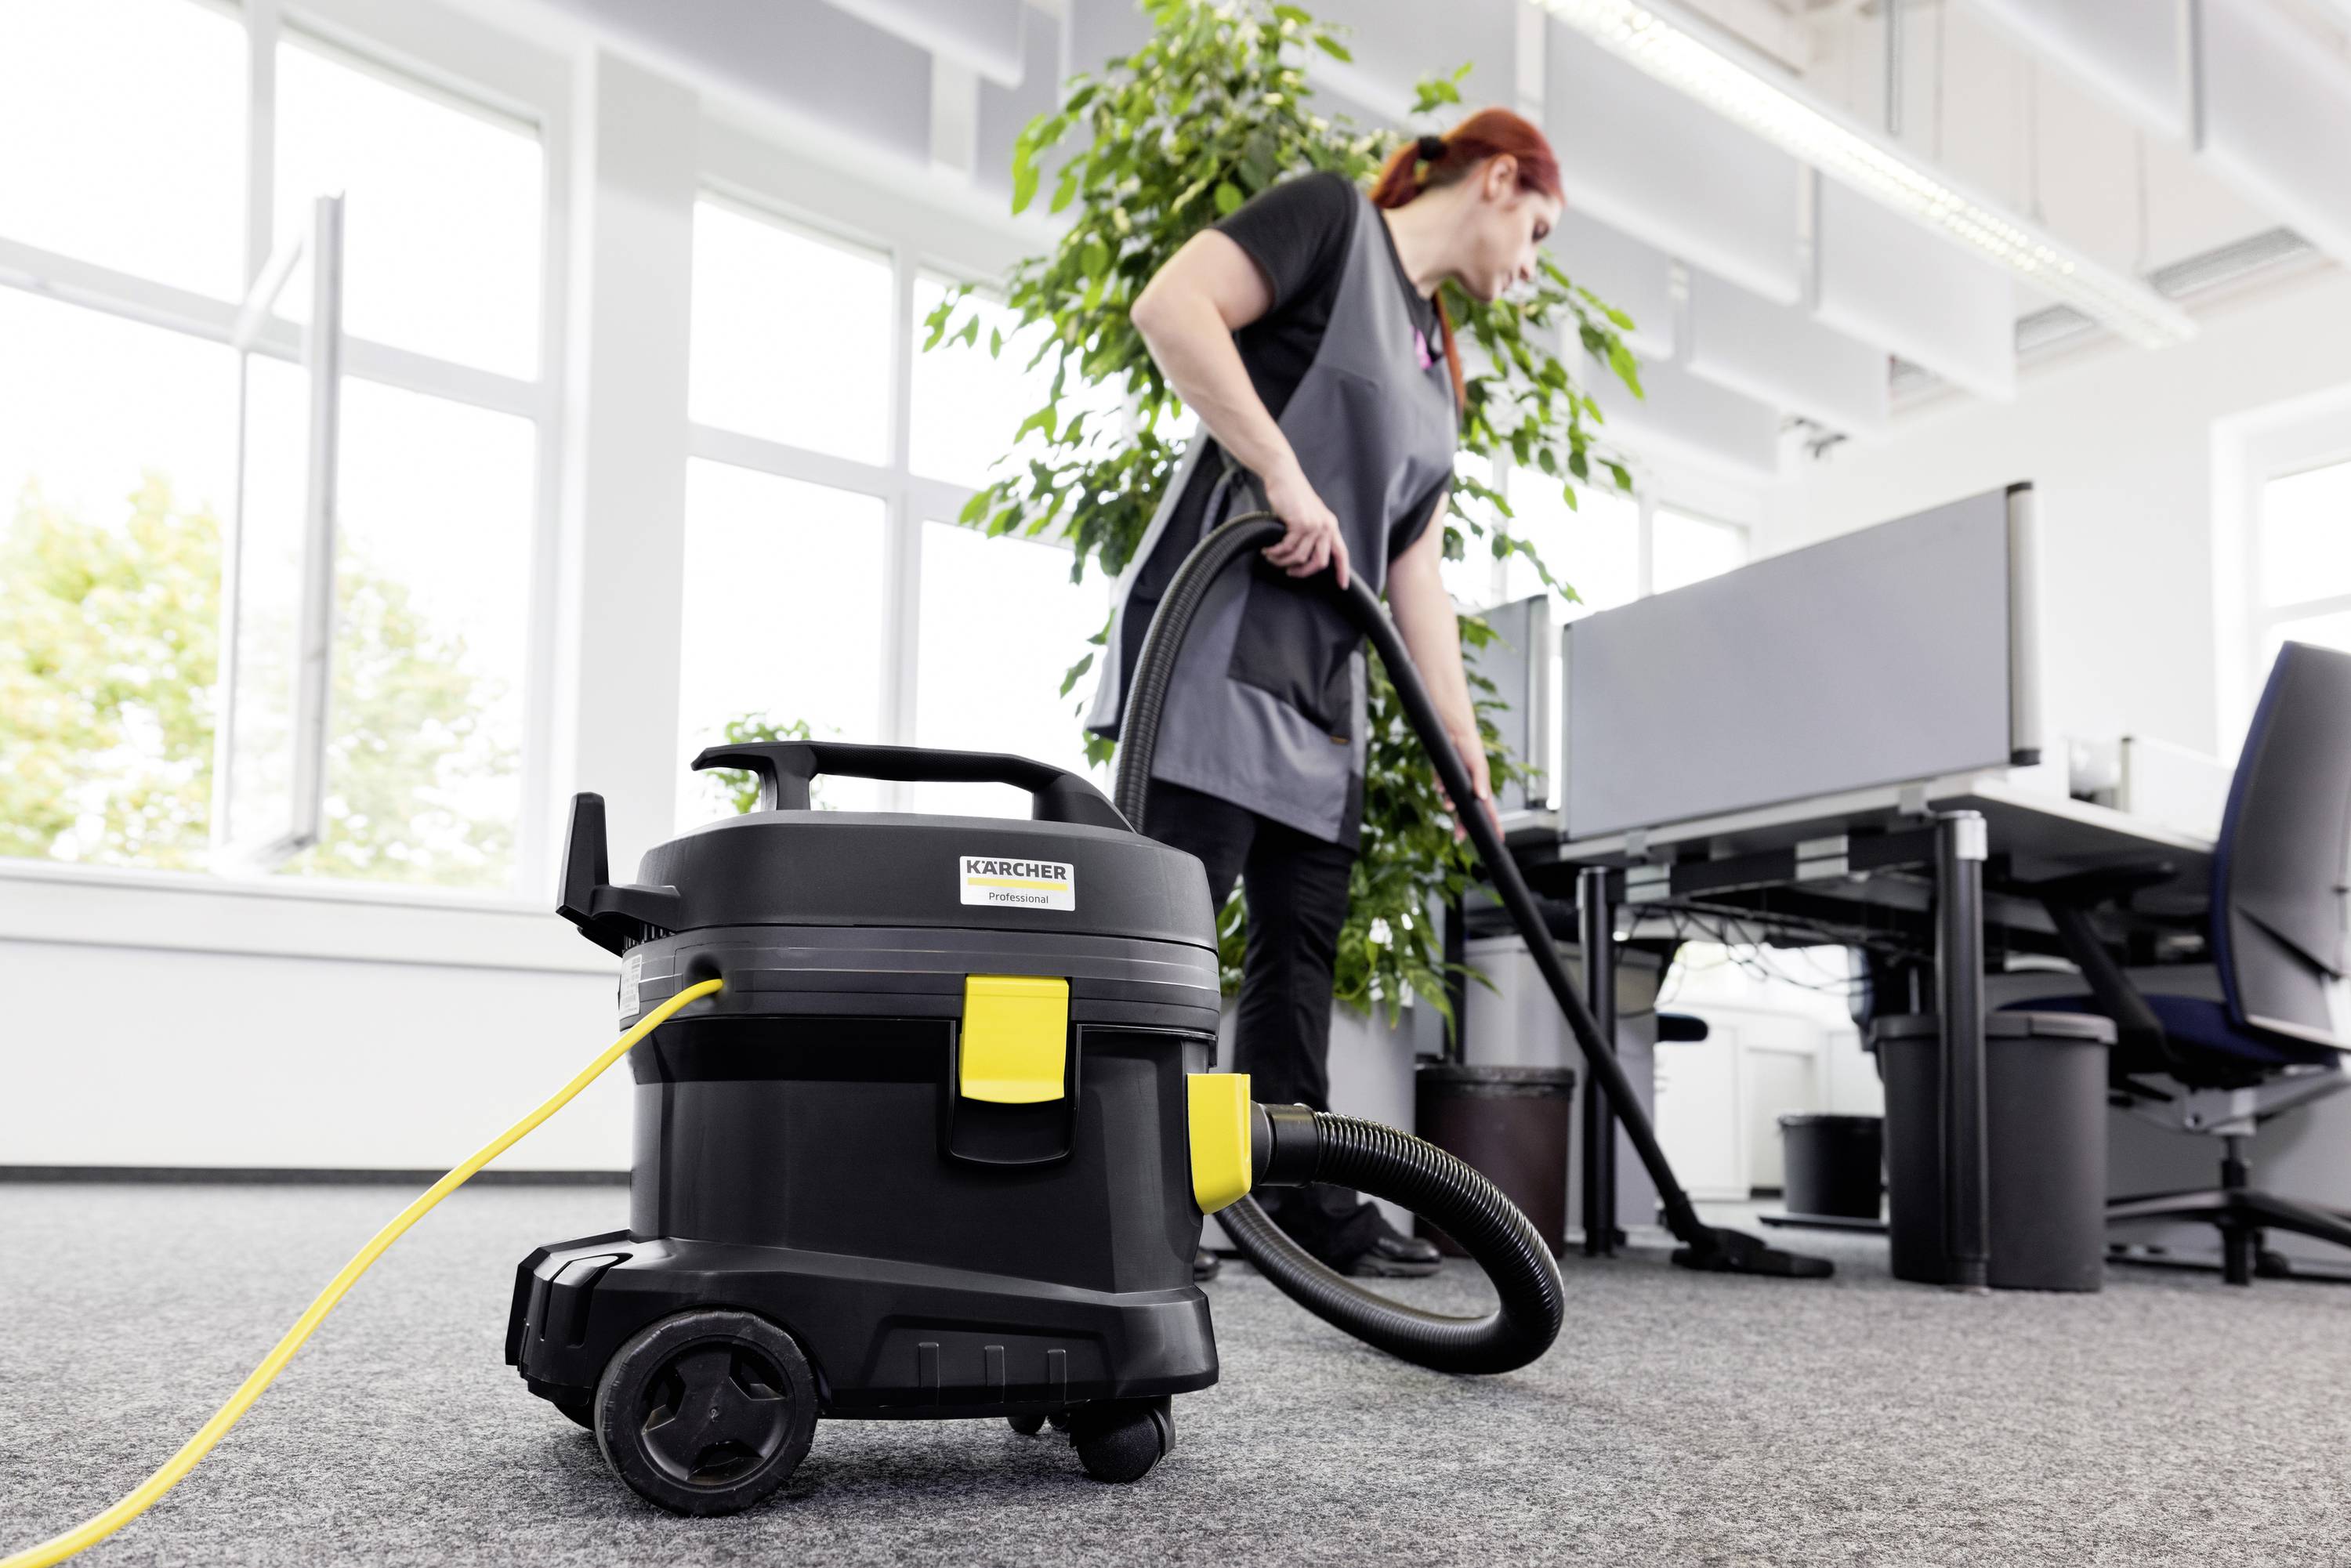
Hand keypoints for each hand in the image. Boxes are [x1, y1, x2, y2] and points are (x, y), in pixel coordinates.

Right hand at [1259, 462, 1349, 588]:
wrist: (1284, 476)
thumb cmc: (1292, 496)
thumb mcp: (1308, 516)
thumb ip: (1312, 533)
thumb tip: (1304, 558)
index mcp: (1330, 525)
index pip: (1341, 553)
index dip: (1342, 571)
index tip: (1342, 586)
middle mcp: (1326, 526)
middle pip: (1320, 562)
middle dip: (1303, 572)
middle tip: (1290, 573)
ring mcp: (1314, 525)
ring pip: (1300, 557)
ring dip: (1283, 561)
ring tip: (1272, 557)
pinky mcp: (1300, 523)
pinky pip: (1287, 548)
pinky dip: (1276, 552)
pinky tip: (1268, 550)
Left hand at [1436, 728, 1499, 842]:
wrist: (1453, 732)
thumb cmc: (1470, 747)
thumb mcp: (1478, 765)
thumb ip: (1480, 781)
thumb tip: (1482, 797)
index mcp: (1481, 788)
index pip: (1489, 810)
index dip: (1493, 824)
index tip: (1498, 839)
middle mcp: (1468, 789)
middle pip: (1466, 813)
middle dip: (1463, 826)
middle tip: (1458, 837)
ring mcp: (1455, 784)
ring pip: (1451, 803)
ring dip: (1449, 806)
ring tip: (1448, 806)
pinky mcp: (1443, 777)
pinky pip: (1440, 787)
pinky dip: (1440, 787)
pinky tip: (1439, 786)